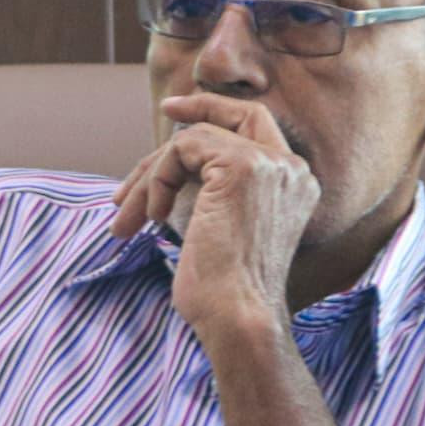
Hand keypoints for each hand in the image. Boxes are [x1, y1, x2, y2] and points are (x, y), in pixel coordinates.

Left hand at [113, 93, 319, 330]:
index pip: (258, 127)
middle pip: (239, 114)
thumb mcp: (223, 230)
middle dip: (198, 107)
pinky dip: (155, 180)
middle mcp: (291, 169)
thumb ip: (214, 192)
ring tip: (128, 215)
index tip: (176, 111)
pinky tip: (151, 217)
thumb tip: (173, 165)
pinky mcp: (243, 167)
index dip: (218, 111)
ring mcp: (270, 165)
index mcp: (296, 185)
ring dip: (152, 175)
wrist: (238, 318)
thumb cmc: (225, 293)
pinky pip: (181, 149)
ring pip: (195, 139)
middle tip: (163, 113)